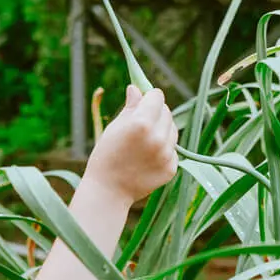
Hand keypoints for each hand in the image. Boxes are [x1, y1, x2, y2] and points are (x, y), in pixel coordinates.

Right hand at [83, 86, 178, 203]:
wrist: (108, 191)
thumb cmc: (106, 155)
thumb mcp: (115, 127)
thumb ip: (131, 107)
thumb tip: (137, 88)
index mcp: (142, 124)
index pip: (157, 97)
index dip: (149, 97)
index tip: (143, 102)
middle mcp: (158, 138)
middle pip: (167, 112)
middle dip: (156, 112)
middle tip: (141, 122)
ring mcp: (167, 155)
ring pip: (172, 130)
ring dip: (161, 130)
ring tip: (143, 141)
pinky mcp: (171, 168)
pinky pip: (172, 149)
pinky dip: (163, 149)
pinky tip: (147, 157)